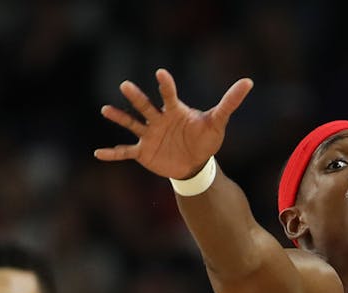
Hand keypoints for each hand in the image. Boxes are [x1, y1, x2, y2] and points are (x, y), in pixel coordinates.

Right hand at [95, 69, 252, 178]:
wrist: (196, 163)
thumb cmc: (205, 139)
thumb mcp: (218, 122)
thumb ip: (229, 103)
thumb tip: (248, 82)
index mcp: (174, 110)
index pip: (169, 95)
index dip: (166, 85)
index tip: (161, 74)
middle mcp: (158, 119)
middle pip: (146, 106)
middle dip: (137, 97)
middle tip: (126, 85)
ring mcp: (149, 135)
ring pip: (132, 124)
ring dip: (119, 117)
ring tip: (105, 110)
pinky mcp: (143, 152)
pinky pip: (125, 152)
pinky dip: (113, 153)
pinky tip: (98, 153)